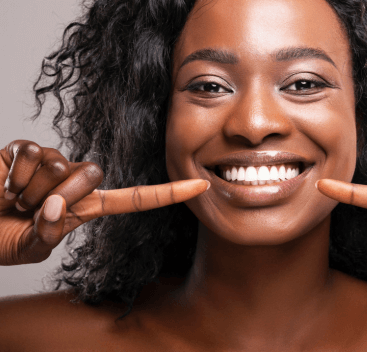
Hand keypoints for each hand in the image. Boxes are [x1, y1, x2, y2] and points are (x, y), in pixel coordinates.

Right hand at [0, 140, 208, 265]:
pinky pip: (29, 153)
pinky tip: (2, 181)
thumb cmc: (2, 238)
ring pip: (58, 165)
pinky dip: (10, 174)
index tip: (201, 186)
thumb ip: (48, 234)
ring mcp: (53, 162)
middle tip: (29, 208)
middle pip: (91, 175)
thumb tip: (56, 206)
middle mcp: (75, 181)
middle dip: (56, 195)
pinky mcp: (27, 148)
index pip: (135, 198)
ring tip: (13, 198)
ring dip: (27, 189)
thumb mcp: (30, 247)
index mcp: (87, 207)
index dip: (167, 194)